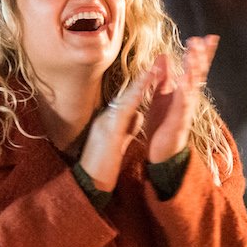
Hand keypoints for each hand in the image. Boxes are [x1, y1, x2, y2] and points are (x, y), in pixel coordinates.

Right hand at [79, 70, 153, 191]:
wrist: (89, 182)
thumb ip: (127, 128)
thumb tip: (138, 115)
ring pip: (127, 98)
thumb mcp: (117, 143)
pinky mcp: (109, 130)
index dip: (140, 86)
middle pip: (128, 94)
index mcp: (109, 120)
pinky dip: (135, 99)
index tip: (153, 73)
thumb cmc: (102, 166)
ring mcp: (106, 122)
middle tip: (157, 64)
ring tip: (154, 70)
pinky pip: (124, 111)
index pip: (127, 99)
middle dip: (143, 79)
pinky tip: (143, 90)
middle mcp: (106, 117)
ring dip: (141, 83)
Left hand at [144, 35, 218, 163]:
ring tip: (195, 53)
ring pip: (192, 87)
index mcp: (183, 92)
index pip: (194, 69)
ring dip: (194, 70)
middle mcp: (188, 99)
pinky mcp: (178, 121)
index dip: (201, 53)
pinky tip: (184, 81)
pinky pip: (182, 105)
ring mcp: (185, 110)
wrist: (160, 153)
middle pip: (198, 74)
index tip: (207, 36)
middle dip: (201, 57)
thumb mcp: (160, 96)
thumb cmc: (161, 125)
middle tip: (205, 39)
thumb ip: (163, 77)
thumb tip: (164, 55)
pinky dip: (184, 92)